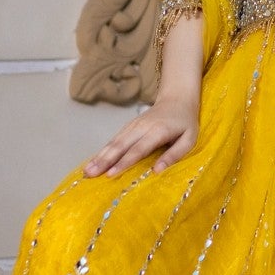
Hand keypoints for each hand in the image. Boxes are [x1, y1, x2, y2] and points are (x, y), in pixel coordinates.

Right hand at [83, 96, 197, 177]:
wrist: (177, 98)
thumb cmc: (185, 123)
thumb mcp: (189, 139)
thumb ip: (174, 155)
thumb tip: (157, 172)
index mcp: (158, 131)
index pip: (138, 149)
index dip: (124, 162)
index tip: (110, 175)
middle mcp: (141, 126)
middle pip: (120, 145)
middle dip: (104, 161)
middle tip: (90, 175)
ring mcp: (133, 125)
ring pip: (113, 142)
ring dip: (99, 156)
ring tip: (86, 171)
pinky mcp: (128, 126)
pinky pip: (114, 140)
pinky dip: (102, 151)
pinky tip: (93, 162)